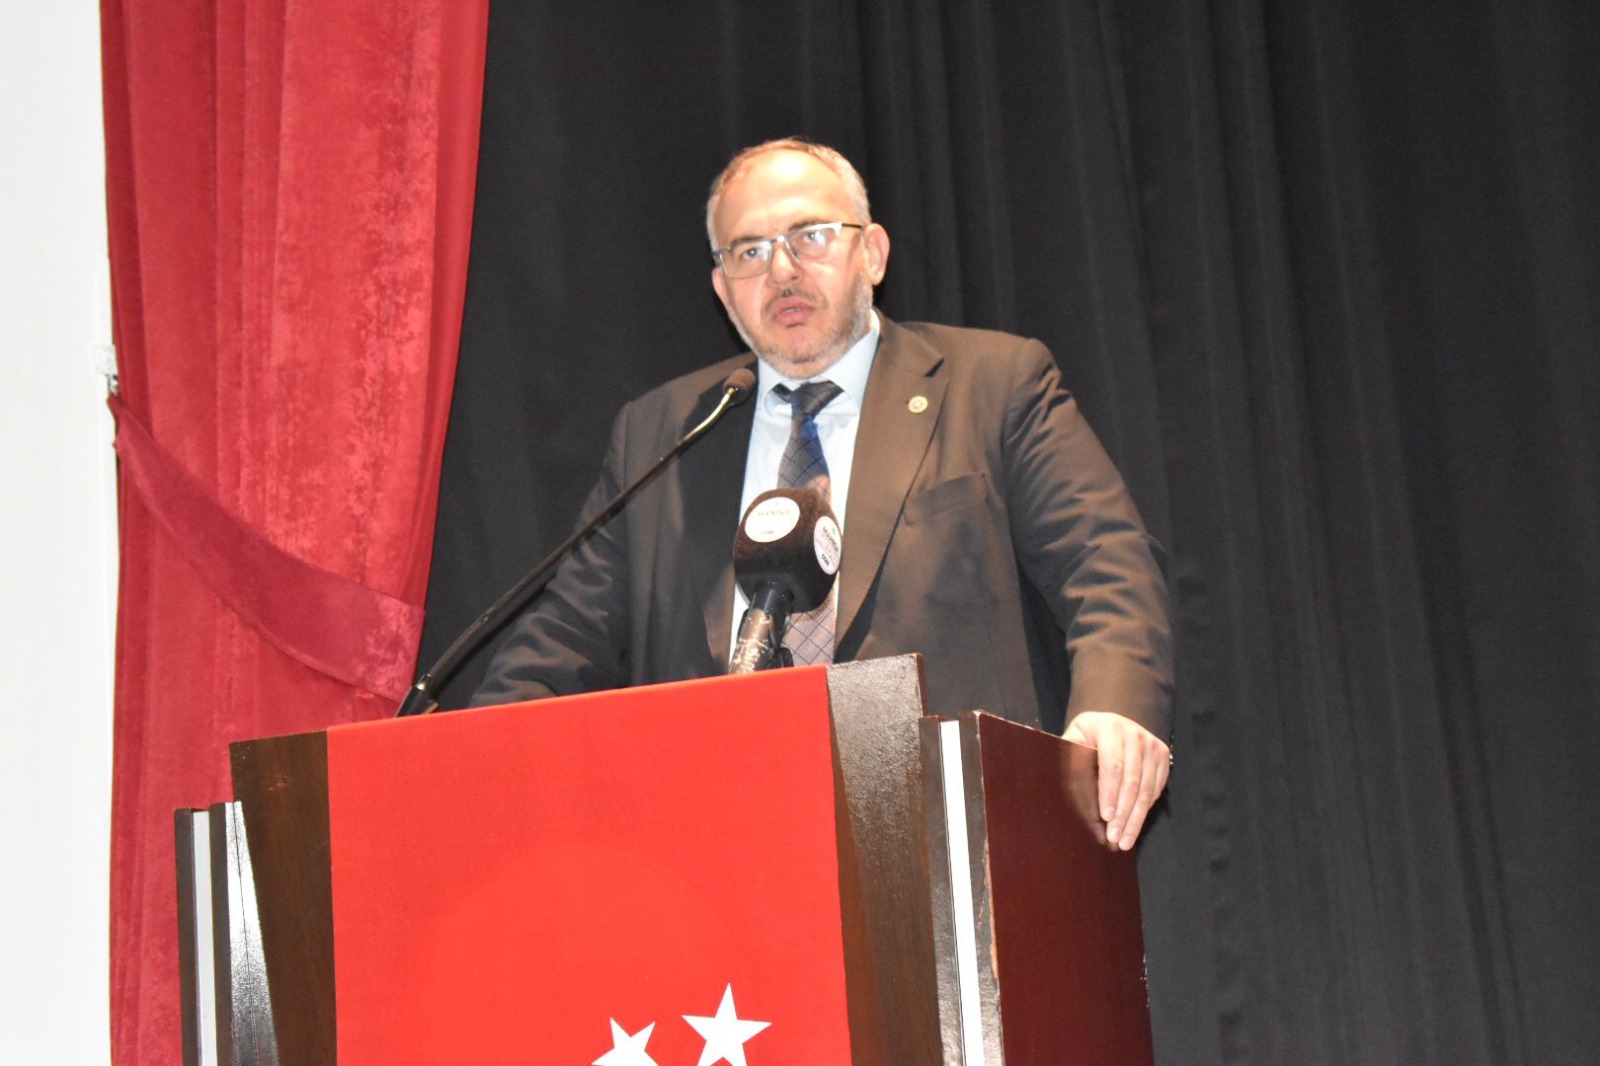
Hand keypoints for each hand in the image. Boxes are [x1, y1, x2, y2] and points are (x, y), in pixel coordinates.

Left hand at [1063, 712, 1169, 850]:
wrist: (1110, 723)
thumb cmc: (1087, 737)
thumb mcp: (1074, 740)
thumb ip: (1071, 761)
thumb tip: (1068, 790)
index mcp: (1110, 729)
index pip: (1113, 766)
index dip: (1109, 794)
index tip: (1106, 817)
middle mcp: (1135, 734)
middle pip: (1132, 782)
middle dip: (1123, 814)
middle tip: (1115, 837)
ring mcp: (1151, 745)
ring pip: (1147, 790)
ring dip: (1136, 818)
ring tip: (1125, 840)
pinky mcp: (1162, 755)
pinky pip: (1156, 789)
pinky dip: (1145, 809)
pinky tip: (1135, 824)